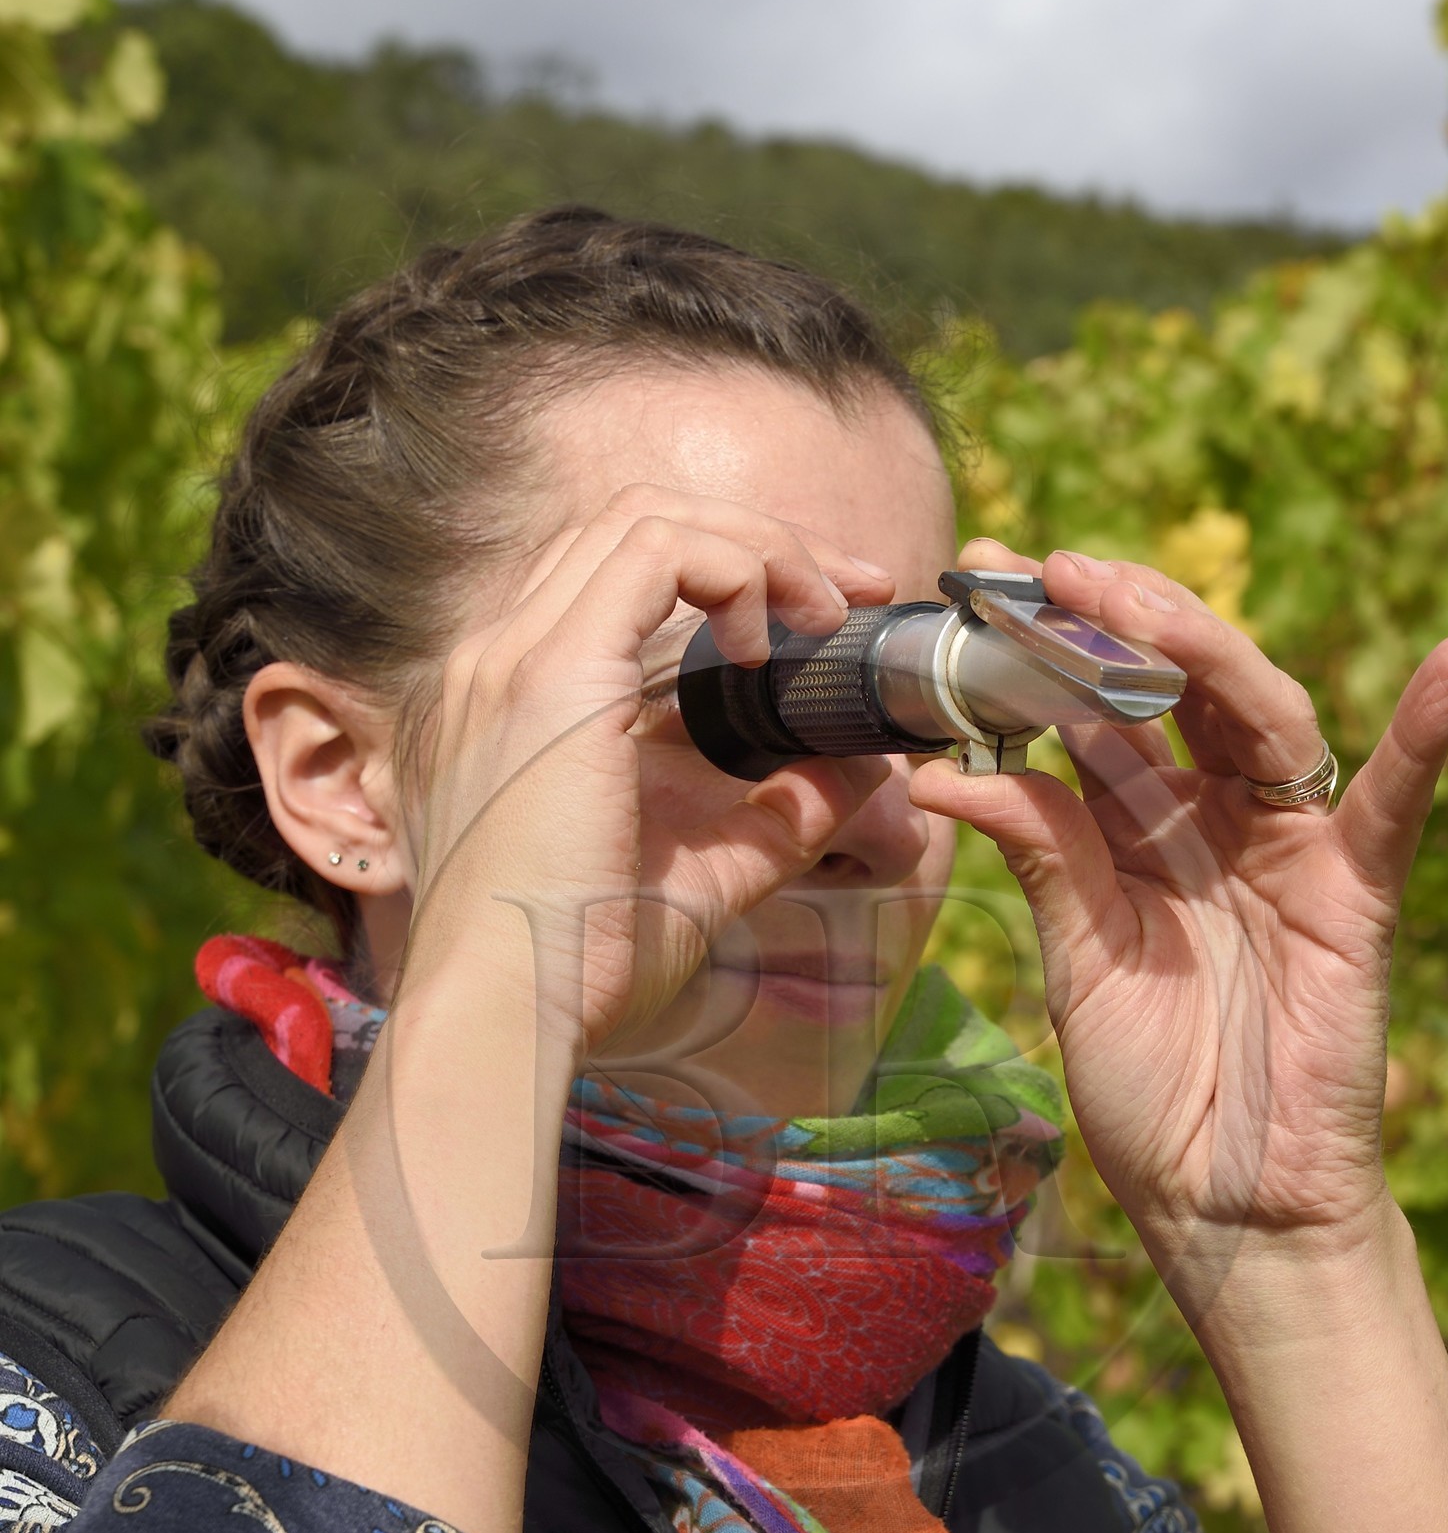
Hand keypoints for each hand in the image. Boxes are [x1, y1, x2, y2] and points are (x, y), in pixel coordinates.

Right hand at [402, 484, 893, 1055]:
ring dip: (759, 546)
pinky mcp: (551, 674)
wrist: (510, 1015)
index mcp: (519, 699)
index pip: (619, 574)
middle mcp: (500, 658)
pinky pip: (658, 553)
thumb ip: (777, 817)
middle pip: (638, 523)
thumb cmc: (583, 966)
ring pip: (647, 517)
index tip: (823, 619)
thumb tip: (862, 768)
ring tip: (829, 611)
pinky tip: (772, 644)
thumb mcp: (705, 875)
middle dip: (762, 540)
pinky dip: (737, 571)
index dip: (731, 570)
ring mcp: (514, 656)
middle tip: (856, 595)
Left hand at [908, 541, 1447, 1312]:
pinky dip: (1427, 734)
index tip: (978, 583)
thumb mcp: (1077, 962)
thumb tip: (945, 769)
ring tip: (1133, 595)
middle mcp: (1213, 821)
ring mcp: (1286, 848)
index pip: (1096, 715)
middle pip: (1173, 693)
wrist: (1221, 1203)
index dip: (1043, 651)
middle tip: (1043, 570)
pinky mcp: (1355, 894)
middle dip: (1111, 624)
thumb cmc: (1148, 1092)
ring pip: (1256, 717)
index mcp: (1137, 832)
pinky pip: (1394, 805)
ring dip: (1203, 646)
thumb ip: (1043, 856)